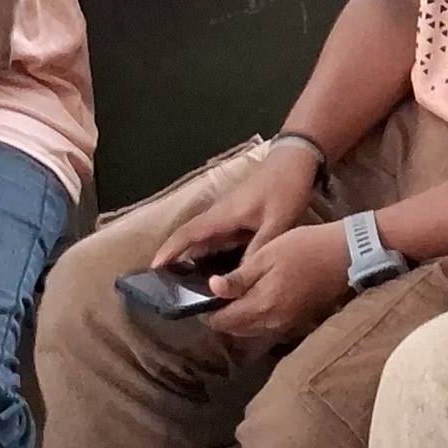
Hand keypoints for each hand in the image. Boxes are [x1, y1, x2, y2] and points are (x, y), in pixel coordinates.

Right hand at [153, 141, 320, 271]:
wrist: (294, 162)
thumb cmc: (285, 189)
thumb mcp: (277, 222)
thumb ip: (259, 248)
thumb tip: (240, 276)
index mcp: (223, 215)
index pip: (188, 234)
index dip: (169, 250)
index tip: (153, 268)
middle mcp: (219, 214)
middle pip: (189, 237)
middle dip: (173, 257)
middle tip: (164, 285)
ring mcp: (226, 214)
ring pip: (201, 237)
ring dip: (189, 255)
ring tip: (183, 282)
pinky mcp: (236, 215)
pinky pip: (215, 237)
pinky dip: (207, 251)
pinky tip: (213, 268)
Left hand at [202, 221, 352, 339]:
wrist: (347, 254)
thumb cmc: (304, 247)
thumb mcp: (267, 255)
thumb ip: (239, 277)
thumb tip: (212, 290)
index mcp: (261, 305)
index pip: (223, 321)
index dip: (209, 311)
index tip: (203, 294)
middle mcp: (272, 321)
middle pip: (236, 329)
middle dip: (223, 316)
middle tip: (217, 294)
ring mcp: (287, 322)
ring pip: (253, 329)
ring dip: (240, 319)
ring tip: (234, 295)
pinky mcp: (299, 318)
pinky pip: (269, 325)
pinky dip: (257, 317)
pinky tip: (258, 298)